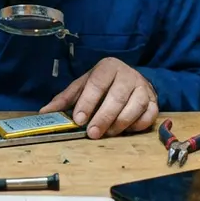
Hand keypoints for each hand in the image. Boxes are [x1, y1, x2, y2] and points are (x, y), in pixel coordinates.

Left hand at [39, 58, 157, 138]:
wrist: (130, 78)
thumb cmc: (103, 84)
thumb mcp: (82, 86)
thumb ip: (65, 99)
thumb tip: (44, 113)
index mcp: (108, 67)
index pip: (97, 83)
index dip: (88, 102)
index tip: (79, 119)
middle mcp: (128, 74)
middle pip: (118, 96)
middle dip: (104, 117)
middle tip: (92, 133)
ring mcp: (143, 87)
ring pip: (136, 106)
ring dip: (121, 123)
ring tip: (108, 133)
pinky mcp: (154, 101)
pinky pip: (149, 115)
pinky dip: (138, 125)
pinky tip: (126, 130)